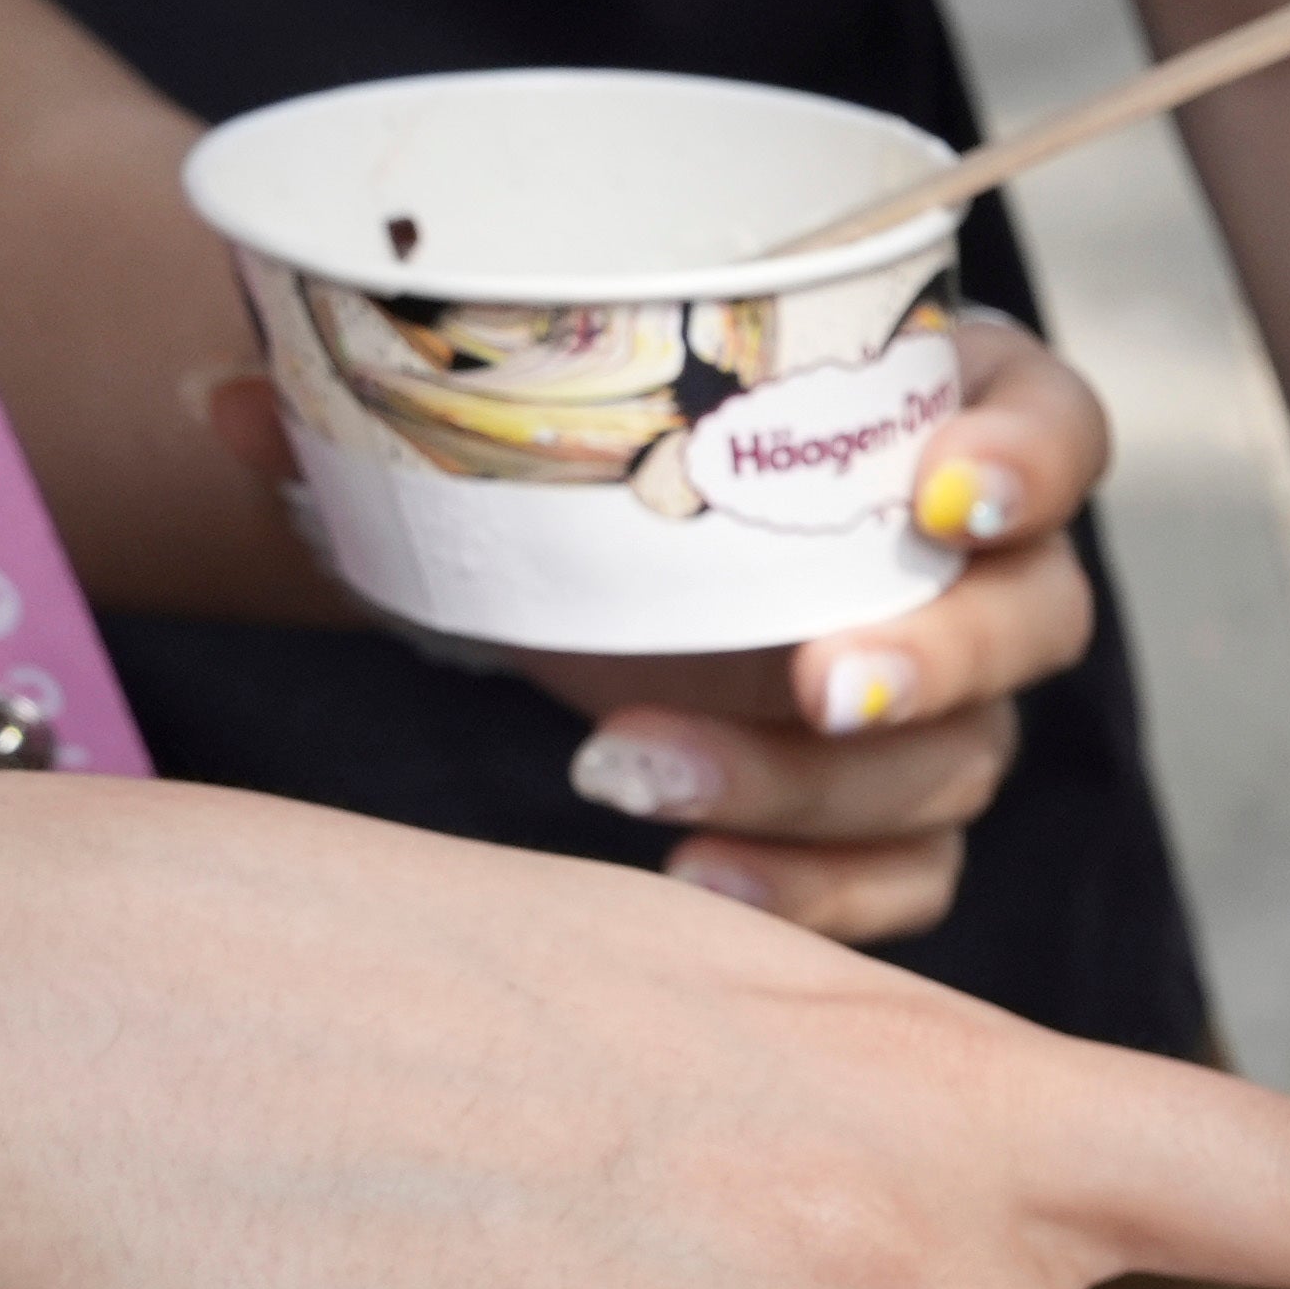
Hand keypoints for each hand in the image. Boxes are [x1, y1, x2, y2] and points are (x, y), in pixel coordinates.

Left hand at [435, 314, 1104, 943]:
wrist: (575, 573)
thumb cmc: (591, 454)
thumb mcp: (522, 400)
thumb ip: (403, 395)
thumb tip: (231, 409)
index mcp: (937, 414)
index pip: (1058, 425)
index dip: (1029, 464)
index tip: (940, 496)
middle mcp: (974, 565)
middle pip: (1037, 618)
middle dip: (939, 658)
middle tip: (814, 682)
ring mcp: (951, 701)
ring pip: (963, 764)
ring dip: (813, 788)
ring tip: (635, 773)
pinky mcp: (897, 812)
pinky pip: (912, 875)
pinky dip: (815, 893)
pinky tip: (693, 880)